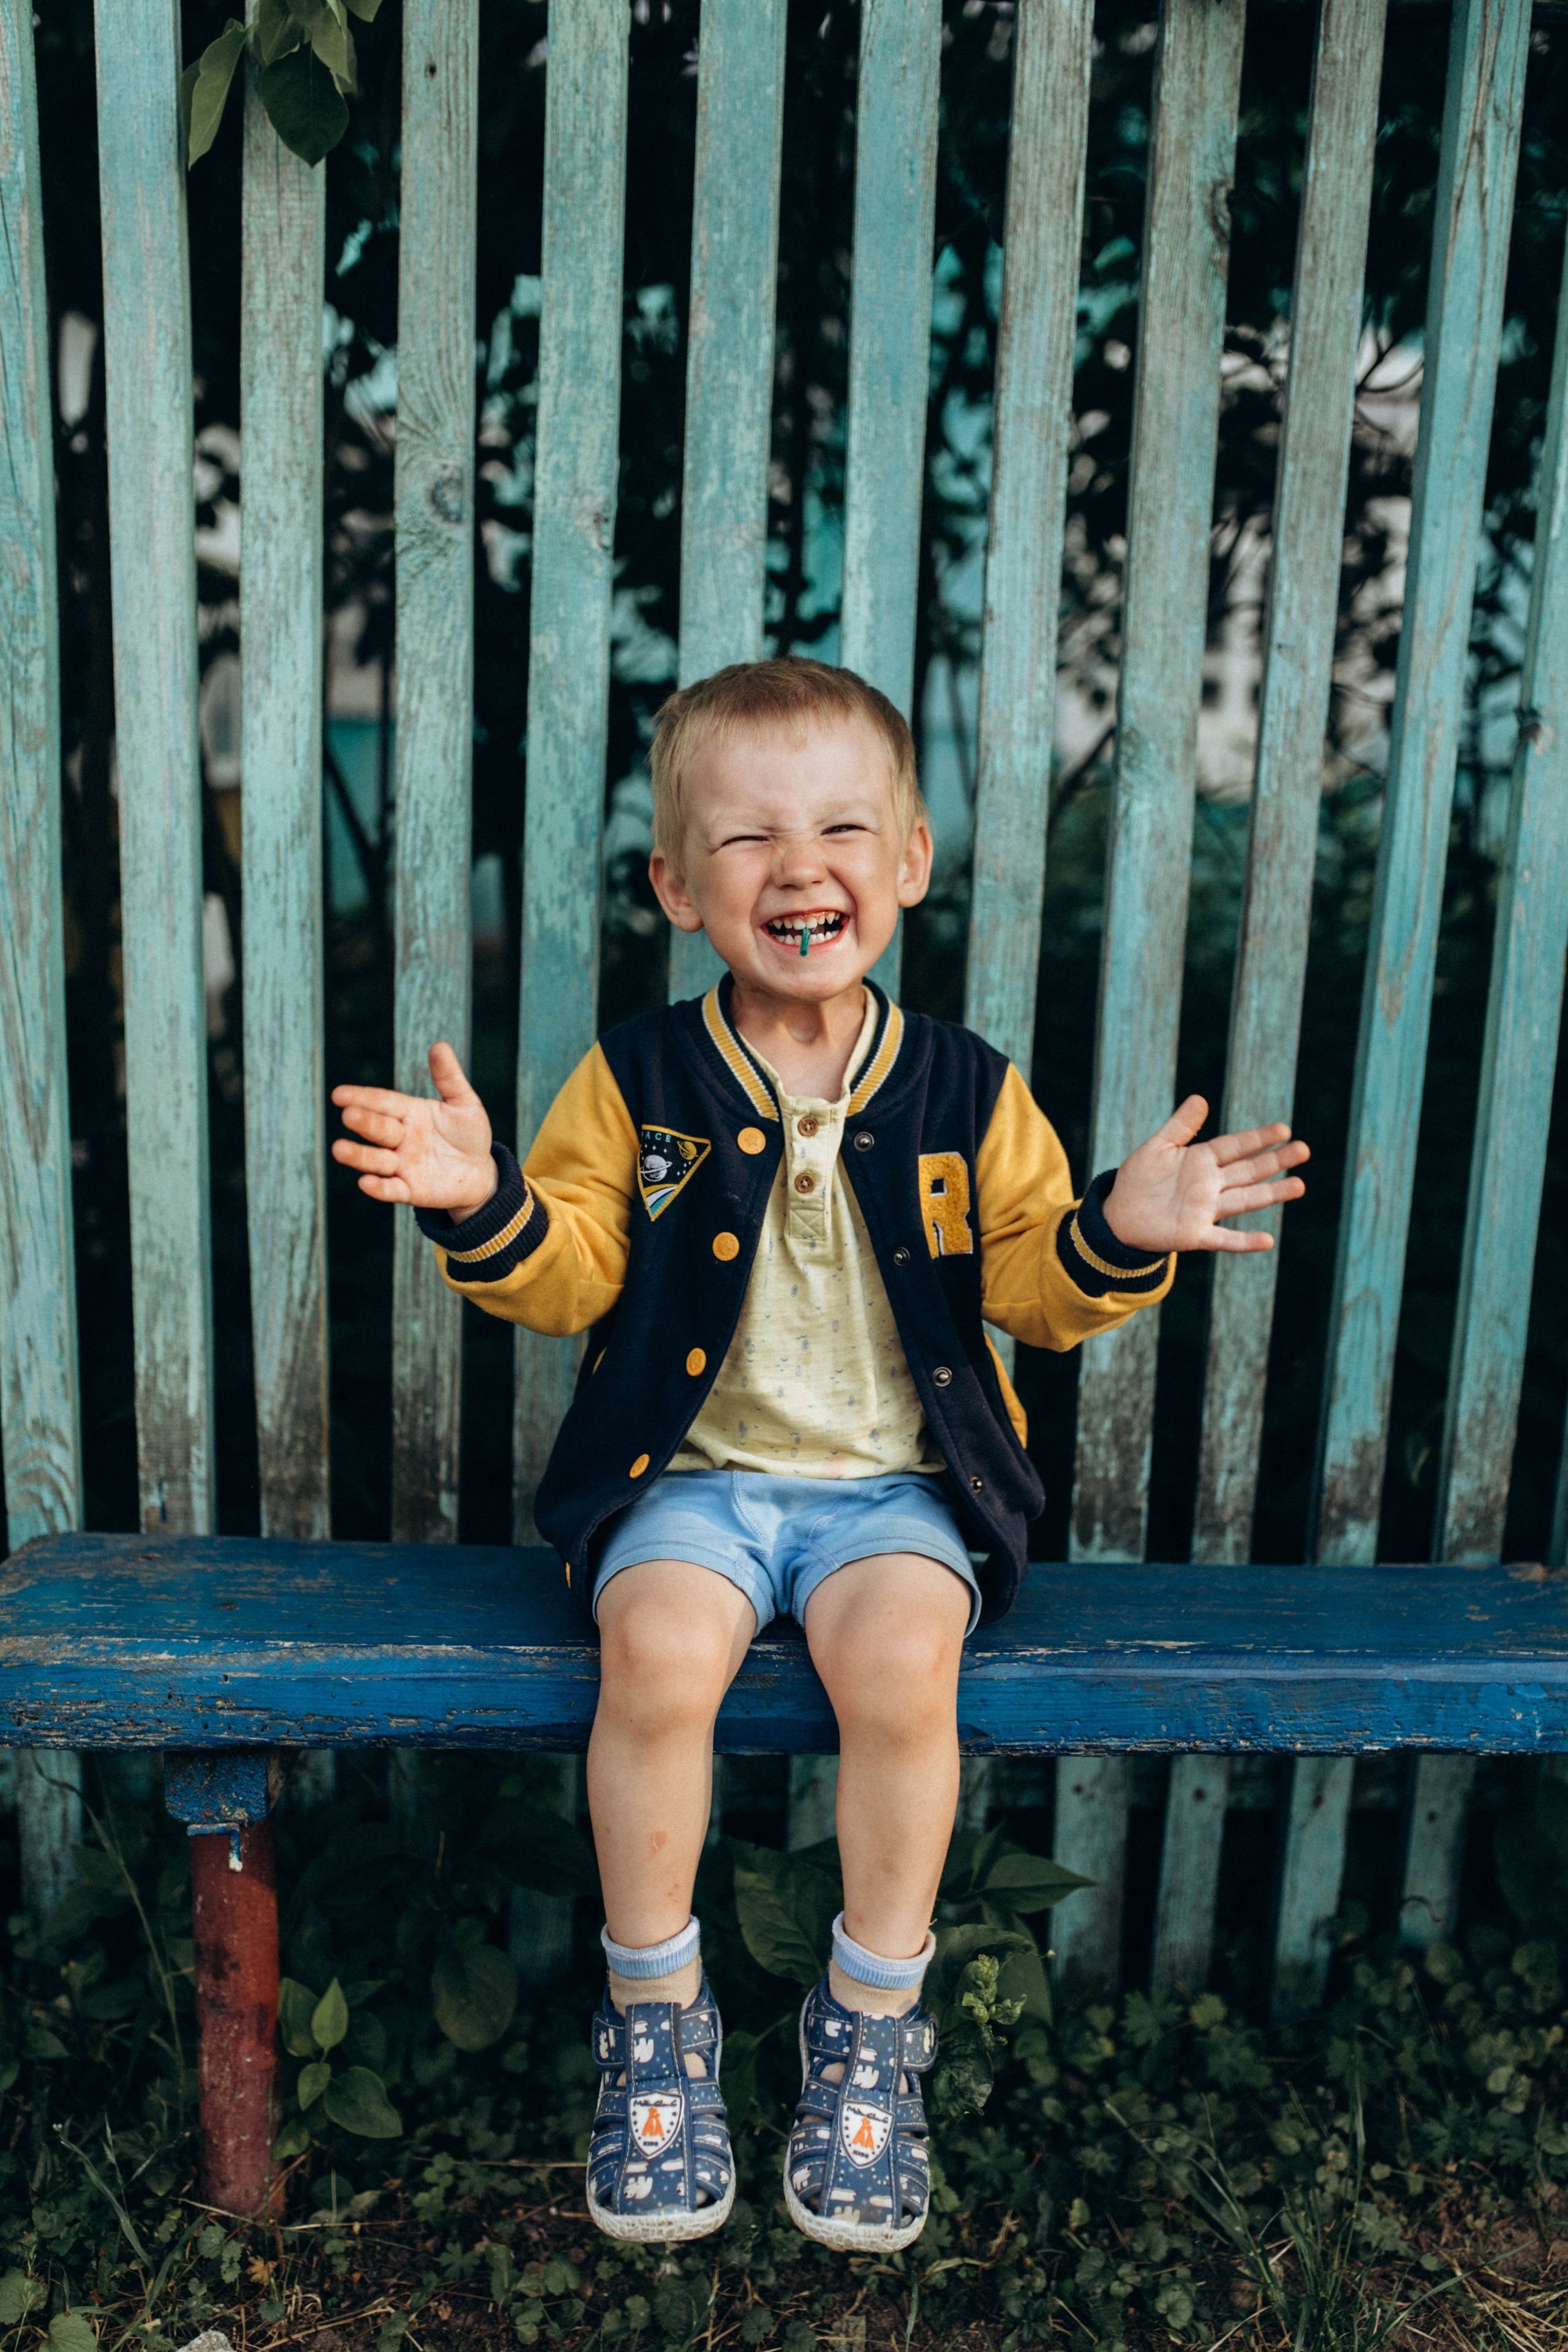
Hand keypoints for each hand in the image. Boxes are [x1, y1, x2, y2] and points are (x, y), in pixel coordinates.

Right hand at [331, 1042, 497, 1216]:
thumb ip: (449, 1078)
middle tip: (348, 1115)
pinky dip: (378, 1188)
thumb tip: (439, 1045)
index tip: (339, 1094)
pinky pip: (391, 1189)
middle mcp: (401, 1138)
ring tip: (339, 1149)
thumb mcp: (464, 1103)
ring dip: (359, 1156)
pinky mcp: (410, 1190)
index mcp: (410, 1113)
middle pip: (379, 1129)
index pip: (383, 1102)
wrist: (480, 1171)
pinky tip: (366, 1182)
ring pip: (377, 1160)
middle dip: (364, 1122)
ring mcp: (403, 1165)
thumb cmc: (469, 1133)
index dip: (363, 1097)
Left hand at [1101, 1095, 1307, 1255]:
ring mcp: (1206, 1210)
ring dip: (1271, 1194)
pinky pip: (1223, 1238)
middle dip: (1275, 1161)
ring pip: (1245, 1200)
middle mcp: (1210, 1185)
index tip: (1283, 1130)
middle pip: (1248, 1171)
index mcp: (1202, 1160)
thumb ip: (1180, 1126)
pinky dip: (1243, 1241)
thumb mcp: (1157, 1147)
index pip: (1236, 1147)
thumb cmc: (1139, 1178)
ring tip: (1299, 1185)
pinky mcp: (1195, 1235)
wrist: (1119, 1214)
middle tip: (1303, 1150)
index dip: (1258, 1138)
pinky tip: (1266, 1241)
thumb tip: (1200, 1098)